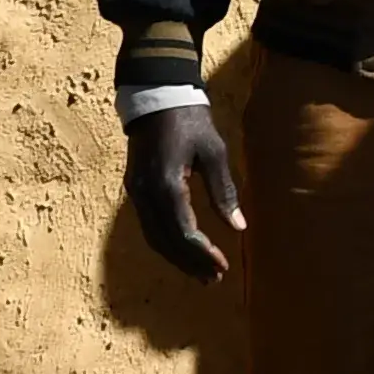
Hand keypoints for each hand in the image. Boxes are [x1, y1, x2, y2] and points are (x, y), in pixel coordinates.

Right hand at [126, 101, 247, 278]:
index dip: (203, 253)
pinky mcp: (135, 189)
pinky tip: (183, 249)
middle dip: (190, 262)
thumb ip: (224, 191)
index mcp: (168, 185)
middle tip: (214, 277)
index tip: (223, 266)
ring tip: (201, 272)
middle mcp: (146, 194)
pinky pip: (149, 226)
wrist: (156, 96)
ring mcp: (137, 192)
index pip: (184, 232)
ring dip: (177, 257)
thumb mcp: (214, 152)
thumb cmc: (190, 120)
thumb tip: (239, 227)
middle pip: (166, 241)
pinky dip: (166, 242)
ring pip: (154, 237)